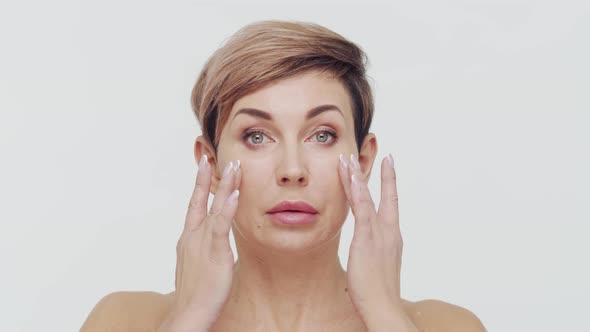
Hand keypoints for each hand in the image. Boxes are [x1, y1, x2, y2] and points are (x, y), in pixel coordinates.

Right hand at [158, 156, 240, 331]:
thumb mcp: (199, 265)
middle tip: (213, 156)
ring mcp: (202, 242)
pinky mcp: (215, 252)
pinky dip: (228, 208)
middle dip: (208, 176)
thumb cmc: (195, 293)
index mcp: (189, 238)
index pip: (195, 204)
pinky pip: (221, 226)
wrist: (188, 313)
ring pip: (214, 207)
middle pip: (201, 199)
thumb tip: (216, 245)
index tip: (204, 165)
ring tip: (233, 167)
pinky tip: (235, 194)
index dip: (200, 184)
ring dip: (224, 185)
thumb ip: (206, 250)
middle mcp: (192, 235)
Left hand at [338, 153, 405, 320]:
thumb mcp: (376, 269)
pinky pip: (361, 208)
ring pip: (368, 197)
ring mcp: (379, 233)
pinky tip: (350, 176)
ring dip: (358, 176)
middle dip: (383, 175)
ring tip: (350, 158)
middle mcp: (389, 232)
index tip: (390, 168)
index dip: (390, 186)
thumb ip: (373, 256)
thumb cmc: (378, 295)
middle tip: (381, 155)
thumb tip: (366, 256)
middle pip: (386, 196)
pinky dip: (357, 190)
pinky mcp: (367, 238)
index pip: (390, 206)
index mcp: (392, 239)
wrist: (383, 306)